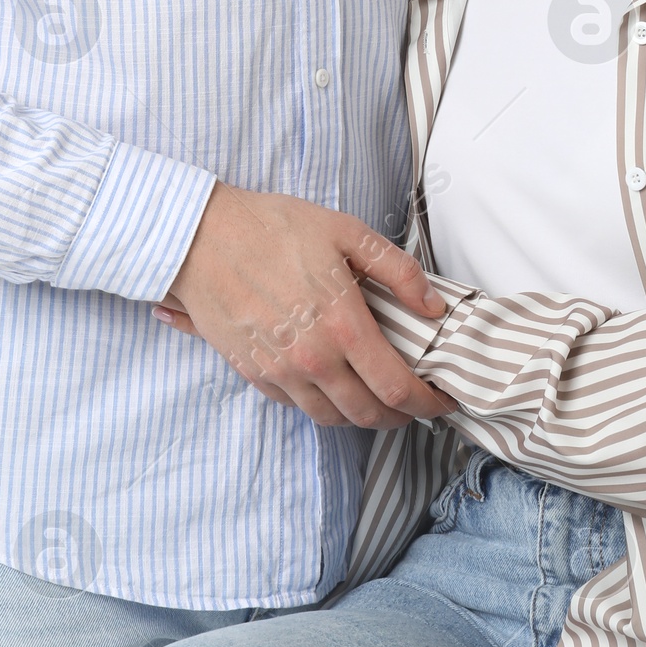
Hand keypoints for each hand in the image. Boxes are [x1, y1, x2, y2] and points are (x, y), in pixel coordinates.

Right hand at [153, 183, 458, 429]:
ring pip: (333, 418)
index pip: (398, 388)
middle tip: (414, 403)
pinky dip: (323, 404)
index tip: (443, 400)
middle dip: (401, 417)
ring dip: (362, 416)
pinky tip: (332, 382)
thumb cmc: (273, 228)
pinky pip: (298, 407)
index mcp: (343, 325)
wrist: (202, 237)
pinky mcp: (255, 374)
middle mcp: (314, 359)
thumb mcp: (346, 232)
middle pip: (368, 415)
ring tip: (376, 397)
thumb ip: (397, 270)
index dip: (428, 403)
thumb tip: (432, 306)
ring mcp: (281, 373)